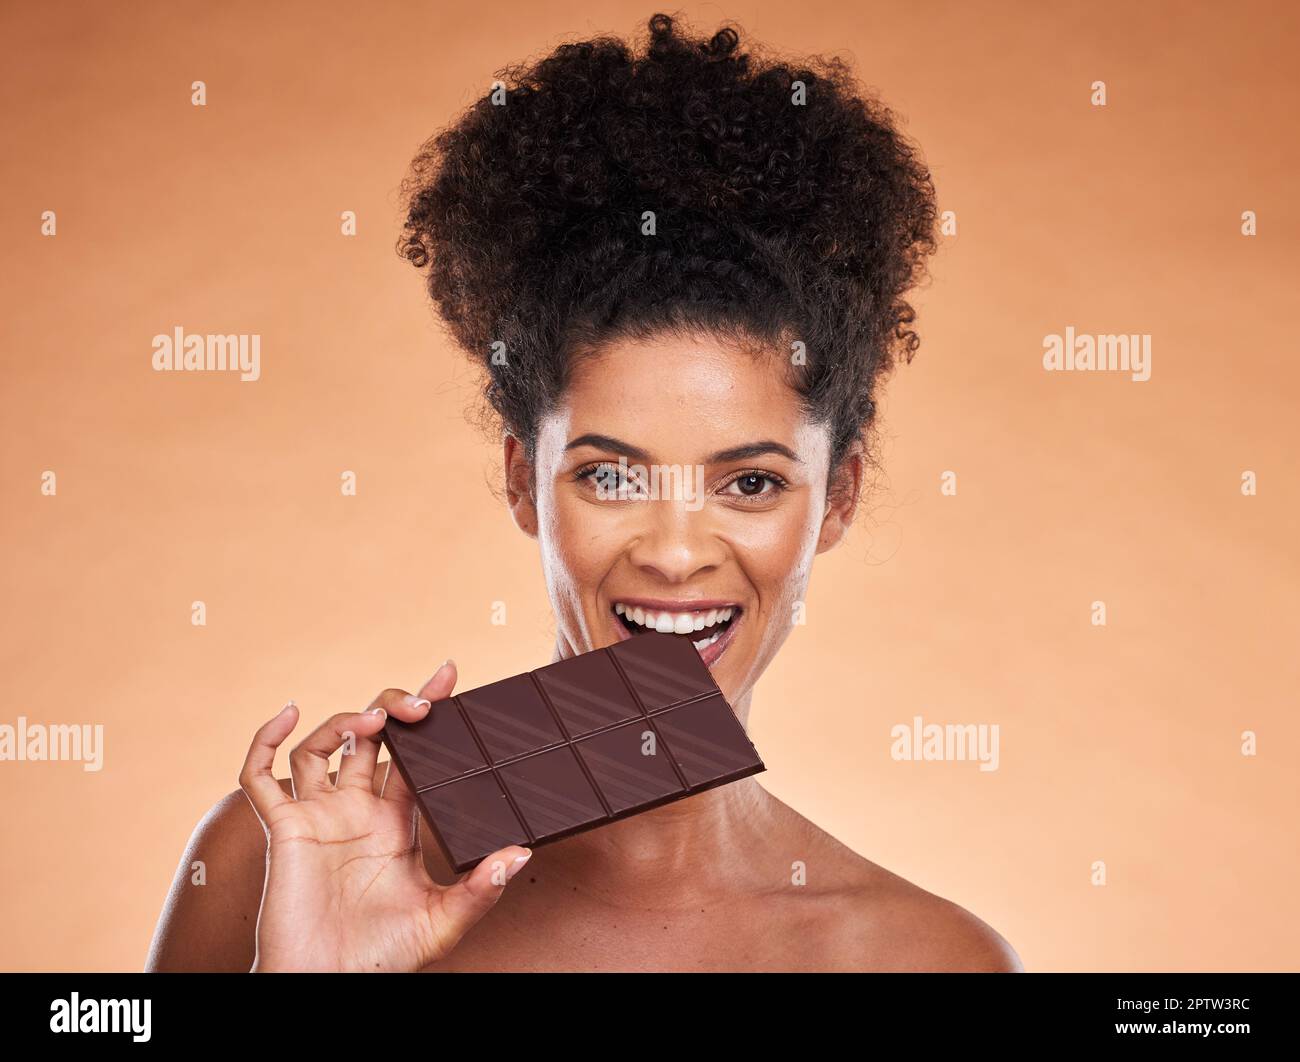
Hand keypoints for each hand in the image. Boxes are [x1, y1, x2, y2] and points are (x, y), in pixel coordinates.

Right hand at [239, 662, 530, 971]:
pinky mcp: (283, 830)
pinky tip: (288, 715)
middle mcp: (357, 810)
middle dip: (392, 709)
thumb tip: (520, 853)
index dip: (428, 713)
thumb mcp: (442, 921)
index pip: (415, 754)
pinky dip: (265, 741)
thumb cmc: (383, 958)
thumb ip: (480, 889)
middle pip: (370, 738)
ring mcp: (318, 816)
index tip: (449, 675)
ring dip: (344, 722)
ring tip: (375, 724)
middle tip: (421, 704)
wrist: (329, 986)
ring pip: (321, 747)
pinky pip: (258, 778)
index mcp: (395, 822)